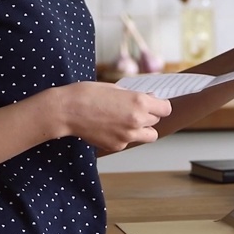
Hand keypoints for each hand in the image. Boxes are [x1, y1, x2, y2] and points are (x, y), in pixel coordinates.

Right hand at [48, 82, 171, 152]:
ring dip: (142, 129)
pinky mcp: (117, 146)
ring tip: (126, 120)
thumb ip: (135, 96)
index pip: (165, 109)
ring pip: (148, 136)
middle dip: (149, 115)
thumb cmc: (88, 94)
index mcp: (139, 103)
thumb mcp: (116, 88)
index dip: (161, 105)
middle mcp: (136, 121)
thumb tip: (150, 100)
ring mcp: (127, 136)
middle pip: (156, 121)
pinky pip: (129, 141)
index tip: (156, 103)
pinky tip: (110, 126)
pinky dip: (124, 135)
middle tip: (135, 109)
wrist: (67, 110)